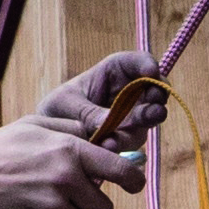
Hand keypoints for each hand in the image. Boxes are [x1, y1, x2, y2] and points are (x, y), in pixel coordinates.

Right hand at [0, 113, 142, 208]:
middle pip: (106, 203)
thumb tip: (96, 133)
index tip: (134, 183)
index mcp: (69, 147)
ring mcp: (56, 202)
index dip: (132, 179)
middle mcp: (68, 175)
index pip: (120, 167)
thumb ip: (68, 128)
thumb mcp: (32, 125)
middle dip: (97, 204)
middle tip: (82, 200)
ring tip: (46, 202)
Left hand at [33, 50, 169, 148]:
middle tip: (153, 110)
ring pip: (147, 120)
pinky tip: (107, 147)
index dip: (148, 65)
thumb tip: (110, 126)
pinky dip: (120, 144)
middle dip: (156, 100)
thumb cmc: (58, 109)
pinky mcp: (129, 137)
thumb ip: (87, 112)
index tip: (151, 73)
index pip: (139, 62)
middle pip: (155, 91)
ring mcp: (133, 116)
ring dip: (136, 127)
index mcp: (115, 71)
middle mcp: (130, 92)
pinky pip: (132, 140)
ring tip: (117, 136)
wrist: (52, 135)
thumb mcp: (65, 104)